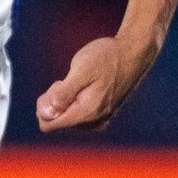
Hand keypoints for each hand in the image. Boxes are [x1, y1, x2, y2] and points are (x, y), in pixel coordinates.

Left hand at [37, 33, 159, 132]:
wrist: (133, 53)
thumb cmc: (106, 58)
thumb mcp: (81, 70)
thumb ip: (63, 94)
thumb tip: (45, 114)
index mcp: (87, 112)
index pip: (49, 124)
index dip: (45, 104)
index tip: (59, 85)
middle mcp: (93, 122)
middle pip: (56, 121)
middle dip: (55, 101)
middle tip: (69, 80)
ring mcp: (99, 121)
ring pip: (66, 118)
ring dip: (65, 100)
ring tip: (79, 81)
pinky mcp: (102, 116)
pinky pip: (77, 116)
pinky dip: (75, 101)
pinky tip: (85, 86)